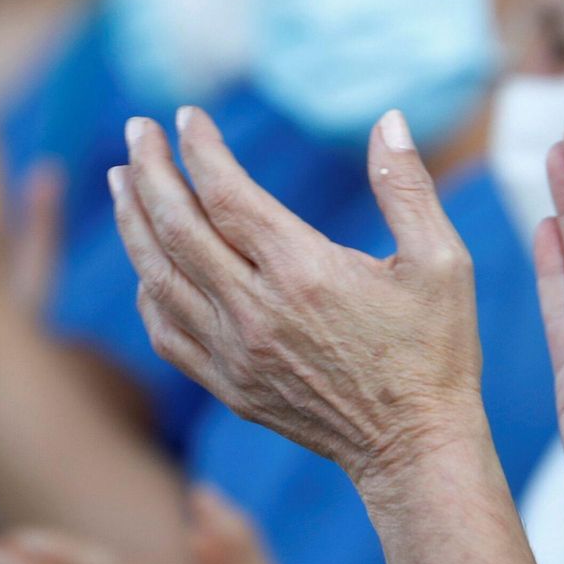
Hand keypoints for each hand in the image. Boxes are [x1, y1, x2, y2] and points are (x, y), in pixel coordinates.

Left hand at [110, 107, 483, 483]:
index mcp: (304, 273)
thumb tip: (388, 119)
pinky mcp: (230, 386)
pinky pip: (166, 331)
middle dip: (151, 171)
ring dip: (133, 223)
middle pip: (178, 228)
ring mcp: (236, 354)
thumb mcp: (442, 261)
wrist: (415, 447)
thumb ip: (407, 187)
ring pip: (159, 278)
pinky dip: (148, 289)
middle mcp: (258, 312)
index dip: (200, 150)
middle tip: (138, 130)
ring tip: (121, 179)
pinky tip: (147, 262)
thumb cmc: (436, 351)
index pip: (227, 195)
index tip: (188, 116)